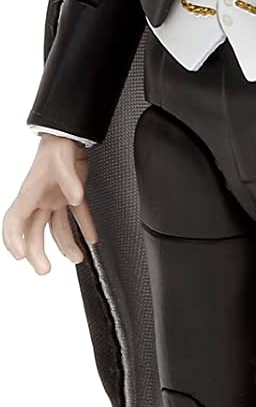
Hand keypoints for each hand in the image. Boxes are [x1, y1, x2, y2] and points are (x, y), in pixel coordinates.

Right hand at [2, 134, 97, 273]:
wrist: (68, 136)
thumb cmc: (56, 147)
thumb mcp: (62, 161)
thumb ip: (70, 181)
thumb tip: (75, 197)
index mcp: (29, 194)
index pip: (15, 221)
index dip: (13, 239)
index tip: (19, 255)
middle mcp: (39, 200)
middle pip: (33, 232)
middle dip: (37, 253)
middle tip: (44, 270)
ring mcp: (53, 200)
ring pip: (56, 229)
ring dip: (66, 245)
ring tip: (77, 258)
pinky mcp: (69, 197)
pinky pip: (77, 217)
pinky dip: (84, 227)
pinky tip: (91, 239)